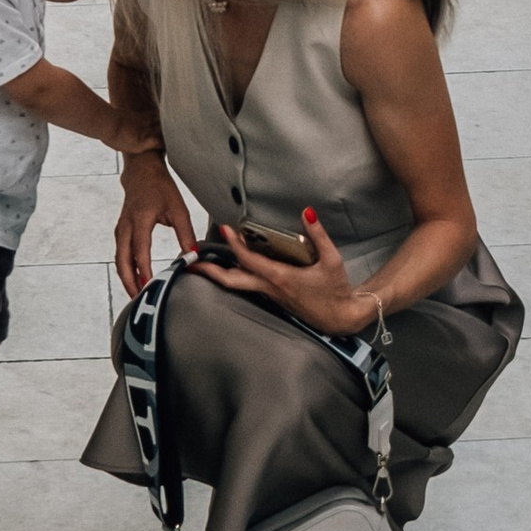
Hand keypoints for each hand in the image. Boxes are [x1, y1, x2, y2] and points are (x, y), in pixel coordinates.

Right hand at [114, 151, 198, 298]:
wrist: (141, 172)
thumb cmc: (160, 188)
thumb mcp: (178, 209)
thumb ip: (186, 233)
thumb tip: (193, 256)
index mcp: (141, 220)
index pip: (140, 251)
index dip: (144, 270)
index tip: (151, 285)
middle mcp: (126, 227)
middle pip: (123, 261)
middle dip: (130, 282)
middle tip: (140, 299)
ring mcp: (120, 229)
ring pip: (120, 260)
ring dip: (126, 278)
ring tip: (137, 294)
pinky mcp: (120, 232)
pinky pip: (120, 254)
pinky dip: (125, 269)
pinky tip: (134, 279)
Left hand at [196, 208, 370, 334]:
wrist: (340, 318)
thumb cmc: (336, 290)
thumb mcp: (332, 259)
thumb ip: (318, 234)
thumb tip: (307, 212)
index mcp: (281, 278)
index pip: (250, 260)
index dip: (235, 244)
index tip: (225, 229)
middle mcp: (270, 288)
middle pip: (231, 281)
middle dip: (208, 271)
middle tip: (189, 261)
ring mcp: (269, 296)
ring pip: (236, 286)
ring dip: (217, 274)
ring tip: (200, 263)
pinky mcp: (272, 299)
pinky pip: (246, 287)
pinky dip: (233, 277)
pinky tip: (229, 268)